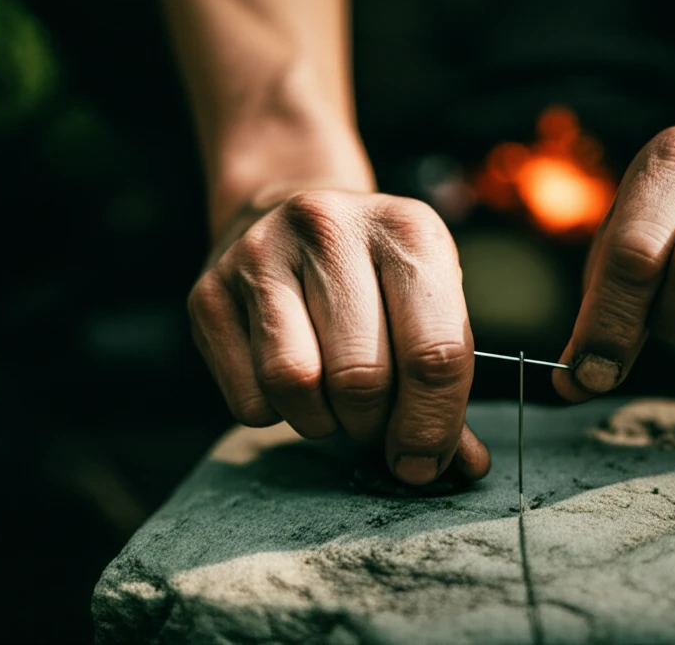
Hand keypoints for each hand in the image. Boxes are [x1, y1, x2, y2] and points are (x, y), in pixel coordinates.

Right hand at [188, 186, 489, 483]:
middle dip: (376, 429)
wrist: (287, 207)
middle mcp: (331, 229)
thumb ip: (447, 382)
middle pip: (362, 379)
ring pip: (296, 385)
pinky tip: (294, 384)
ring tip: (336, 403)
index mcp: (408, 231)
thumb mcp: (428, 299)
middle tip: (379, 430)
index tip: (425, 462)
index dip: (433, 426)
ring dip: (323, 422)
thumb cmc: (375, 272)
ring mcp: (261, 255)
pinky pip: (248, 397)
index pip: (435, 353)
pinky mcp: (209, 292)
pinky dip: (278, 414)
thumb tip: (465, 466)